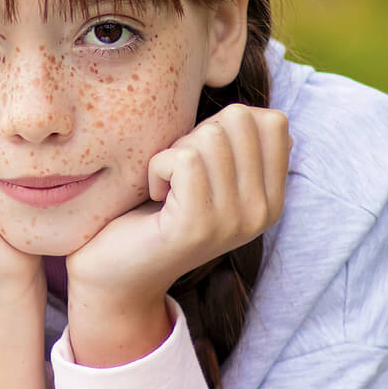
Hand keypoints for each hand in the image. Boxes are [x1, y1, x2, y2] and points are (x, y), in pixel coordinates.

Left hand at [63, 104, 290, 365]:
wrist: (114, 275)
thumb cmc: (151, 213)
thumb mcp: (206, 175)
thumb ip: (235, 146)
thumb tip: (262, 113)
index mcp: (271, 198)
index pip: (272, 121)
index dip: (222, 125)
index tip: (196, 161)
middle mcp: (262, 212)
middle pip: (238, 121)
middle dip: (195, 136)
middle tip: (175, 176)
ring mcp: (233, 221)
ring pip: (210, 137)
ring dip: (172, 153)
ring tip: (164, 189)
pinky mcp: (198, 226)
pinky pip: (182, 159)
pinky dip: (155, 167)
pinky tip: (152, 196)